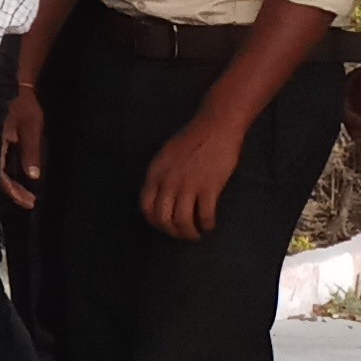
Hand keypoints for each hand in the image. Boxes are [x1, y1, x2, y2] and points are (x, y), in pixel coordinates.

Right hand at [0, 84, 46, 208]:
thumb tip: (33, 176)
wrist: (6, 79)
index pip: (2, 176)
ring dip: (6, 181)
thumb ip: (31, 151)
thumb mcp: (31, 125)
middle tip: (28, 200)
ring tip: (21, 191)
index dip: (14, 191)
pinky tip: (10, 172)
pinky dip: (1, 168)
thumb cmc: (21, 102)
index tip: (29, 201)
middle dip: (12, 190)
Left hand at [138, 103, 248, 242]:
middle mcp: (168, 181)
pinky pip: (205, 215)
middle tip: (183, 234)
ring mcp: (188, 185)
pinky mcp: (209, 187)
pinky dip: (207, 225)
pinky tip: (210, 226)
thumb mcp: (165, 156)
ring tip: (196, 234)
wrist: (214, 127)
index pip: (146, 207)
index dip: (155, 222)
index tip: (165, 226)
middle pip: (163, 218)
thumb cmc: (192, 138)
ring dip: (189, 233)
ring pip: (182, 221)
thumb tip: (159, 195)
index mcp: (155, 173)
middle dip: (172, 231)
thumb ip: (161, 175)